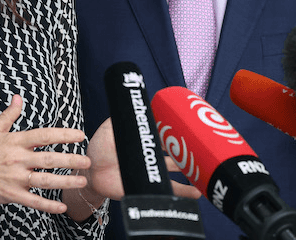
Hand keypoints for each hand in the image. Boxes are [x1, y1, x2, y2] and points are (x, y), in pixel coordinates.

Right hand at [0, 95, 89, 213]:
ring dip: (66, 181)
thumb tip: (18, 97)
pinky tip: (62, 206)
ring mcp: (14, 178)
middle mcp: (17, 159)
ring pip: (45, 180)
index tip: (80, 136)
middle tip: (88, 161)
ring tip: (82, 181)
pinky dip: (48, 205)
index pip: (44, 135)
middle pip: (49, 158)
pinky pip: (33, 201)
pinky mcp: (11, 195)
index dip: (63, 135)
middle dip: (71, 160)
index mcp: (15, 141)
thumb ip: (9, 115)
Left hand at [81, 118, 201, 201]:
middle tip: (202, 149)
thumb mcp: (110, 129)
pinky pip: (167, 190)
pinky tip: (196, 192)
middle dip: (189, 151)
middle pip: (176, 153)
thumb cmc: (100, 149)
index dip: (178, 132)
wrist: (90, 173)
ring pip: (176, 172)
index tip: (191, 128)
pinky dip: (183, 192)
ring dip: (191, 172)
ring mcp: (151, 172)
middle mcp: (152, 156)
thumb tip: (139, 104)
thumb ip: (123, 118)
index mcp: (146, 141)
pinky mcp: (147, 187)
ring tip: (204, 173)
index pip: (166, 135)